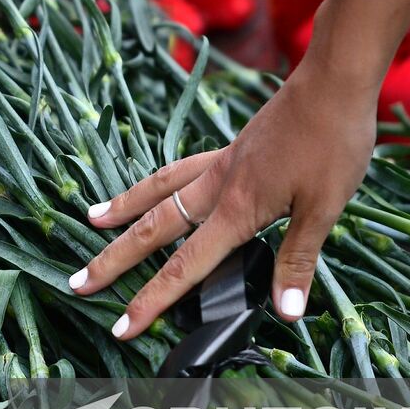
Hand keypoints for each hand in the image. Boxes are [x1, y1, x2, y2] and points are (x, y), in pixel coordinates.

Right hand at [69, 59, 377, 339]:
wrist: (332, 81)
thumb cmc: (333, 142)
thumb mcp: (325, 207)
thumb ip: (297, 259)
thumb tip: (285, 314)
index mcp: (236, 209)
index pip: (183, 267)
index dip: (151, 300)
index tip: (122, 327)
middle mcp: (216, 187)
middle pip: (152, 230)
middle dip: (112, 260)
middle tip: (76, 281)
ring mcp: (219, 164)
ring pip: (157, 191)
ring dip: (122, 210)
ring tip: (91, 220)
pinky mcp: (230, 149)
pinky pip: (177, 171)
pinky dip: (154, 184)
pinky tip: (152, 187)